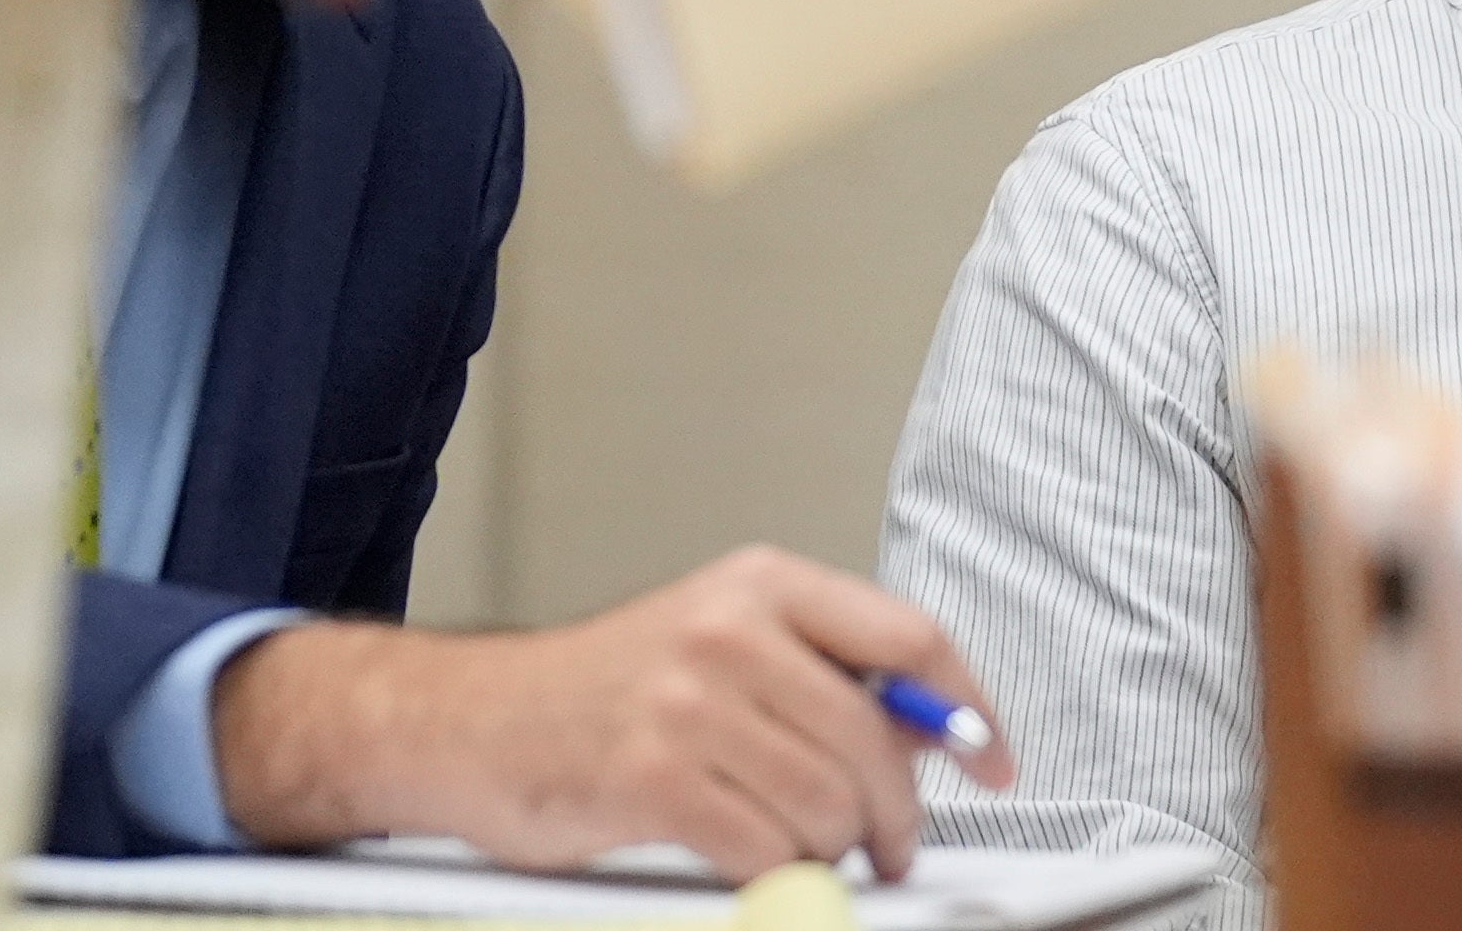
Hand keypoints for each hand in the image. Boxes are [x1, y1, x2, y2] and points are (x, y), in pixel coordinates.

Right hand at [209, 547, 1012, 879]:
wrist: (469, 722)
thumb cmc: (599, 693)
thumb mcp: (719, 646)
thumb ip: (821, 675)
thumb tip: (929, 730)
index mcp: (761, 585)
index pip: (908, 640)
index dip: (967, 711)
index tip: (992, 760)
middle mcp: (730, 630)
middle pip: (874, 741)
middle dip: (896, 815)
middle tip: (890, 848)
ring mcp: (689, 702)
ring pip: (827, 805)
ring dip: (826, 849)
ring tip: (791, 844)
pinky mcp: (653, 776)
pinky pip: (765, 851)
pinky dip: (772, 876)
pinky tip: (746, 863)